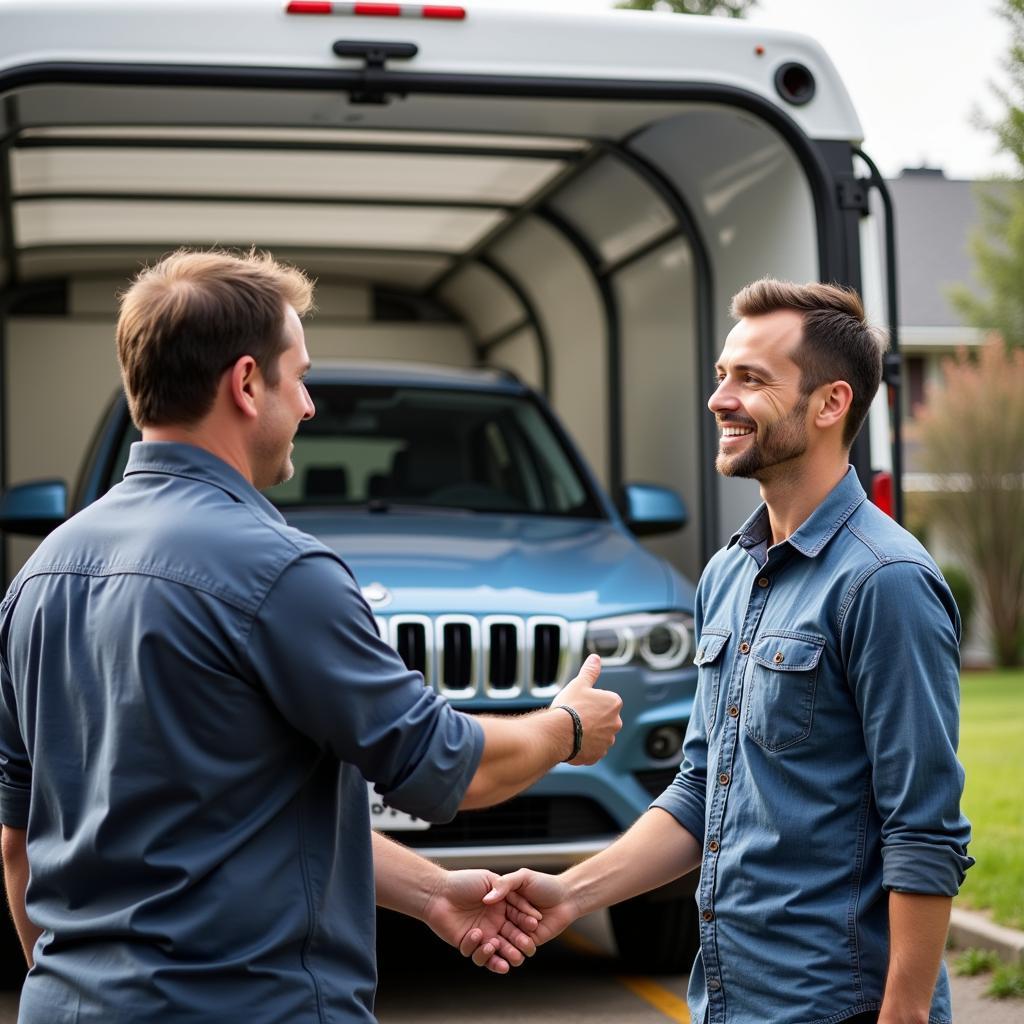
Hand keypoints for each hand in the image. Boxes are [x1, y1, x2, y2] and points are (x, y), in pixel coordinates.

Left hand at [421, 869, 541, 973]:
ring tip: (501, 947)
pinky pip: (479, 956)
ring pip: (497, 952)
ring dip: (504, 954)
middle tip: (527, 947)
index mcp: (501, 908)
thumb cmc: (463, 882)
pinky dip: (484, 955)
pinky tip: (485, 943)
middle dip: (519, 944)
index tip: (535, 924)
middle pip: (511, 939)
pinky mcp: (467, 945)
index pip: (519, 920)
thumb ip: (505, 888)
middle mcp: (493, 924)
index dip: (527, 923)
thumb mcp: (489, 879)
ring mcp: (481, 935)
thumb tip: (520, 904)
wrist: (438, 892)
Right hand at [483, 869, 580, 946]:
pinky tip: (518, 953)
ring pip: (505, 943)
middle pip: (493, 932)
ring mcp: (517, 930)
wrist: (568, 897)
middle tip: (492, 943)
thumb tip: (486, 899)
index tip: (478, 930)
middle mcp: (506, 917)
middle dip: (491, 940)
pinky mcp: (529, 941)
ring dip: (504, 949)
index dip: (480, 924)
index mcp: (501, 902)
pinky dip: (516, 953)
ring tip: (505, 948)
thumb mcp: (523, 877)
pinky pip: (519, 950)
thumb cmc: (545, 884)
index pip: (485, 915)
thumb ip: (504, 884)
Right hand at [551, 654, 621, 764]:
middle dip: (591, 718)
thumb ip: (590, 671)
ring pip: (598, 735)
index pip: (604, 700)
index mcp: (614, 703)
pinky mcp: (598, 755)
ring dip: (589, 733)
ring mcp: (607, 741)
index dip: (590, 701)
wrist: (559, 733)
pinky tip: (573, 742)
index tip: (579, 703)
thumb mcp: (579, 683)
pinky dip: (584, 747)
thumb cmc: (569, 706)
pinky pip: (592, 750)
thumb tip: (595, 658)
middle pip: (602, 718)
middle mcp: (616, 723)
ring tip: (572, 730)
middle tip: (574, 717)